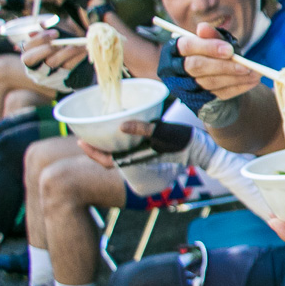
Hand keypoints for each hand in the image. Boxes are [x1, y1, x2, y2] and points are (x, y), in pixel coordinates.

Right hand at [21, 29, 92, 91]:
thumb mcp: (52, 41)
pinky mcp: (59, 82)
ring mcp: (45, 76)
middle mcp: (34, 68)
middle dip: (47, 48)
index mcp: (28, 55)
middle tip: (62, 42)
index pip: (27, 47)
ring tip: (79, 44)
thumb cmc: (60, 51)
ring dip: (68, 51)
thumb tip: (42, 24)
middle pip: (34, 58)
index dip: (40, 39)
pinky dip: (77, 57)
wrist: (75, 71)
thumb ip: (47, 32)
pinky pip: (68, 67)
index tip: (55, 33)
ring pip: (53, 62)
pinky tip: (84, 50)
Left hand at [84, 121, 210, 169]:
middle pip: (110, 156)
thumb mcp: (163, 133)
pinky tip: (120, 126)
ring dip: (106, 142)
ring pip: (119, 150)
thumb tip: (120, 125)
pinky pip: (130, 144)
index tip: (80, 142)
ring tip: (97, 129)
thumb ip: (142, 129)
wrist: (204, 149)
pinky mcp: (151, 146)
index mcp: (137, 157)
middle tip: (83, 133)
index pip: (108, 160)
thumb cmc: (184, 142)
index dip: (92, 153)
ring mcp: (144, 152)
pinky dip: (120, 137)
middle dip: (95, 147)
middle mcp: (138, 156)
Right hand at [157, 23, 260, 115]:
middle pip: (197, 66)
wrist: (220, 75)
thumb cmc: (215, 53)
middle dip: (223, 66)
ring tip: (255, 73)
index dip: (208, 47)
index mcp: (177, 49)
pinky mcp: (200, 100)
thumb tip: (202, 27)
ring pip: (210, 82)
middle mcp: (177, 68)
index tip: (230, 50)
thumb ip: (212, 35)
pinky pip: (220, 94)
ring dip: (236, 78)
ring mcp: (187, 86)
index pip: (188, 46)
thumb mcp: (215, 41)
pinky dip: (238, 87)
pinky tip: (252, 82)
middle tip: (246, 66)